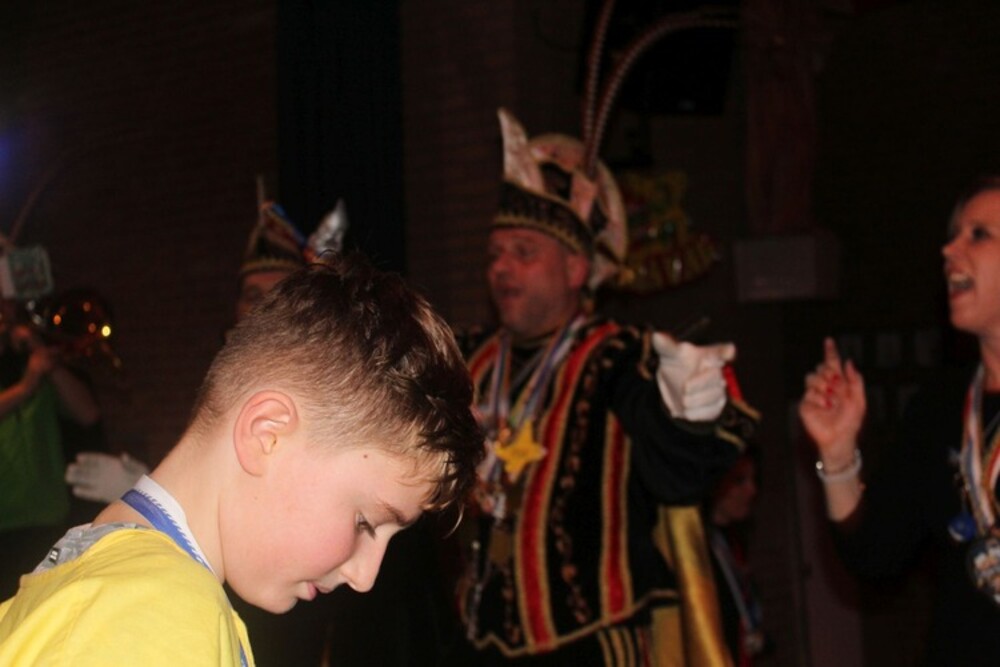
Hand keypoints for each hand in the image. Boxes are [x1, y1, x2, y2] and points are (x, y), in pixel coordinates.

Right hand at [65, 451, 149, 502]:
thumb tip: (123, 456)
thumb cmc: (143, 478)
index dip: (89, 458)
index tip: (78, 457)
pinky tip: (75, 490)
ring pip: (88, 480)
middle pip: (90, 470)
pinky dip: (85, 492)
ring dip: (78, 478)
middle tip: (69, 468)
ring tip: (67, 476)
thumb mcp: (139, 468)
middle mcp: (107, 474)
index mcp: (115, 465)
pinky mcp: (104, 495)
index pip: (99, 459)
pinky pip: (92, 493)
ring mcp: (104, 484)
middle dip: (80, 468)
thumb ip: (130, 463)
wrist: (145, 494)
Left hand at [653, 332, 734, 421]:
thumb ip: (666, 346)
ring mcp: (719, 390)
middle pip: (713, 377)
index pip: (720, 352)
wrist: (675, 391)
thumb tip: (656, 336)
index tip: (729, 351)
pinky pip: (707, 412)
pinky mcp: (717, 407)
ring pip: (710, 397)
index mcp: (708, 355)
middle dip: (696, 384)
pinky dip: (692, 412)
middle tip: (686, 386)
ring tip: (685, 396)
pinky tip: (688, 407)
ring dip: (691, 399)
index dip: (725, 351)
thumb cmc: (678, 366)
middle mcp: (717, 372)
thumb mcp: (670, 355)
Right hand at [798, 338, 865, 466]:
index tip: (829, 341)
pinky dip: (820, 399)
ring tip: (831, 399)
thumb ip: (855, 380)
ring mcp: (814, 394)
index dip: (830, 352)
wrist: (839, 437)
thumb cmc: (850, 421)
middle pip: (821, 367)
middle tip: (837, 384)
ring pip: (812, 377)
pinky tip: (825, 407)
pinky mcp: (806, 403)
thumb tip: (848, 361)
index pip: (832, 364)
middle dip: (828, 372)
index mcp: (839, 384)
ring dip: (824, 385)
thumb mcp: (859, 400)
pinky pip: (810, 393)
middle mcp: (825, 387)